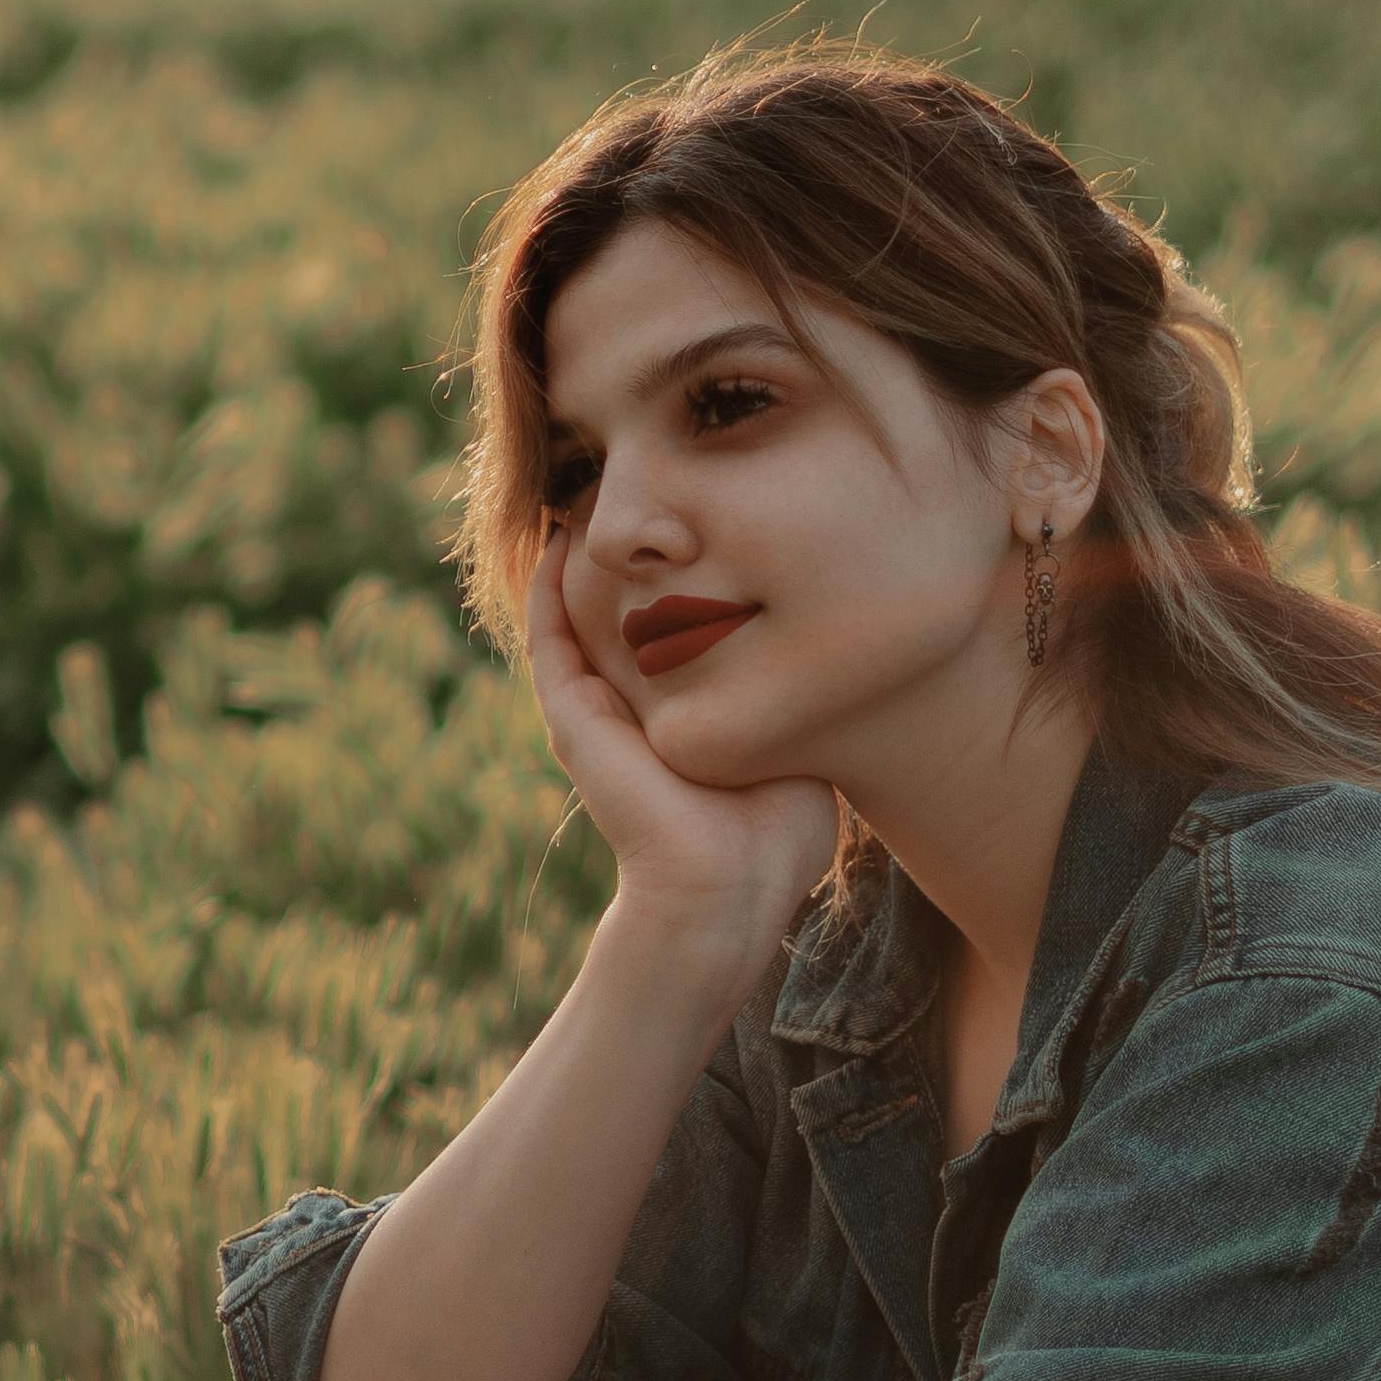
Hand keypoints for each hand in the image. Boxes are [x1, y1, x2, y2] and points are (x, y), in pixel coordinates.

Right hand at [524, 525, 839, 977]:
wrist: (727, 894)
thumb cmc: (774, 837)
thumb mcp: (789, 743)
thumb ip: (792, 698)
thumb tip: (833, 650)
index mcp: (674, 714)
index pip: (662, 629)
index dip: (671, 574)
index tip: (695, 517)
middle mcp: (628, 707)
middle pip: (612, 611)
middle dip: (618, 555)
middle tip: (637, 487)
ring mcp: (594, 709)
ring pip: (570, 613)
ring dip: (575, 557)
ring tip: (588, 494)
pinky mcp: (572, 716)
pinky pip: (548, 634)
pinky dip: (547, 585)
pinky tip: (559, 538)